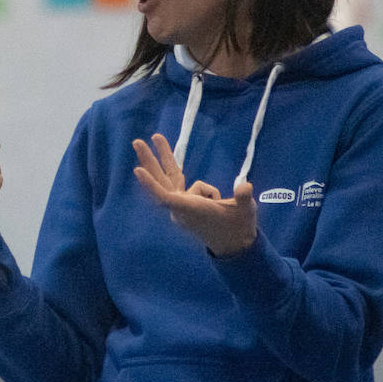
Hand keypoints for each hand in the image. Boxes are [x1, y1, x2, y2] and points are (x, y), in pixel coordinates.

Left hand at [133, 133, 256, 256]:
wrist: (234, 244)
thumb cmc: (238, 227)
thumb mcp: (246, 211)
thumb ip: (243, 198)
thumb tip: (245, 187)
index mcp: (191, 210)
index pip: (165, 197)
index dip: (151, 185)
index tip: (137, 170)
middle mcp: (181, 208)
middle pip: (161, 182)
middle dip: (150, 161)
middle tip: (136, 142)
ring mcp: (181, 205)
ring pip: (170, 178)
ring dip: (165, 158)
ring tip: (156, 136)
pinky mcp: (185, 202)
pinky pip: (179, 182)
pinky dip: (183, 174)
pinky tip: (215, 198)